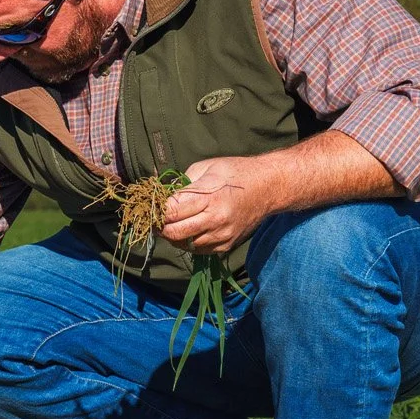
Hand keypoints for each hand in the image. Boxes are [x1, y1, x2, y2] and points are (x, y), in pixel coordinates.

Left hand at [161, 155, 278, 253]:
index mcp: (208, 198)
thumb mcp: (206, 167)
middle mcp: (215, 220)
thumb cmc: (235, 172)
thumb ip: (183, 183)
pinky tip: (190, 230)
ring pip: (185, 245)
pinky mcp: (227, 245)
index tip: (150, 207)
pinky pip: (199, 250)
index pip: (170, 212)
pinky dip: (189, 242)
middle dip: (159, 227)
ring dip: (173, 236)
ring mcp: (222, 235)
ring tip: (172, 224)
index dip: (156, 211)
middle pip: (174, 233)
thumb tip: (163, 196)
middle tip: (155, 220)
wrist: (269, 187)